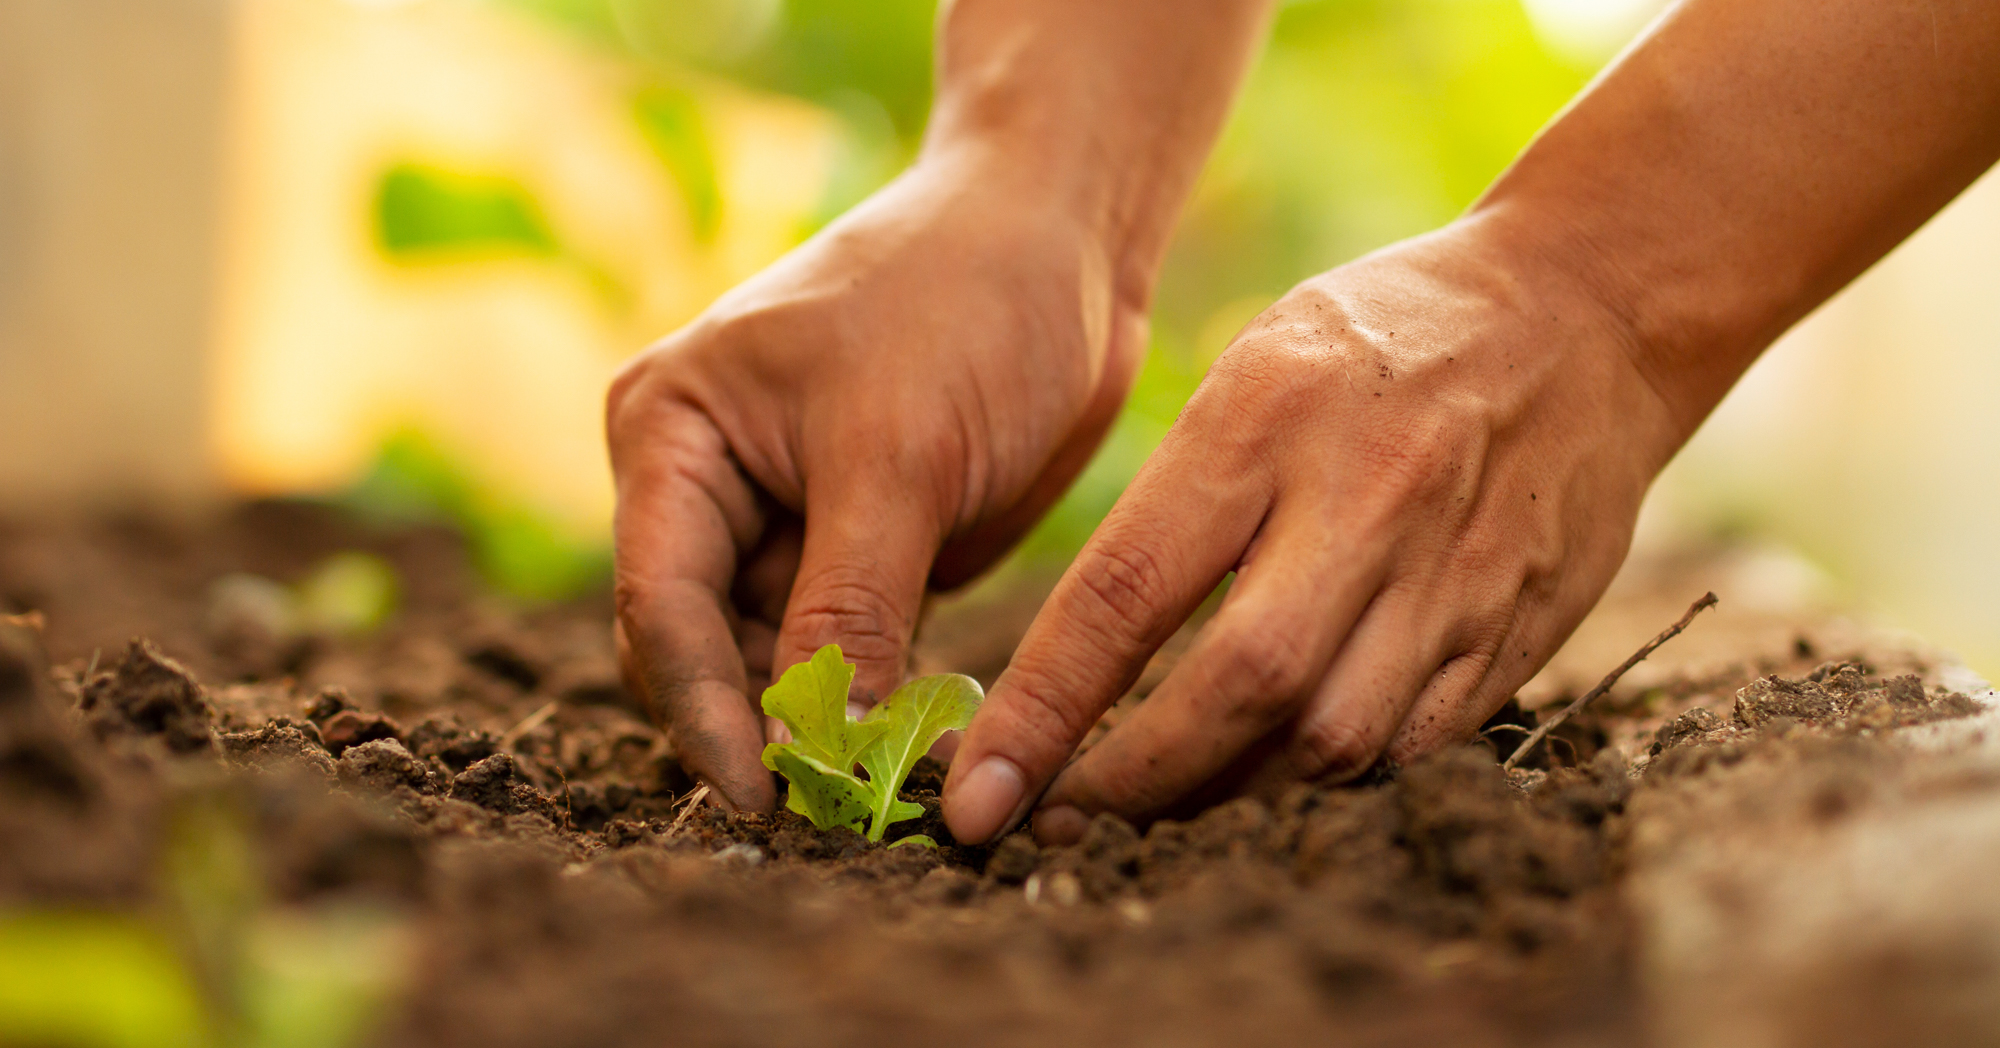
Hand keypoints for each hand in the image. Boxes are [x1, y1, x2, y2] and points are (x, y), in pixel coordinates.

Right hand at [607, 161, 1145, 811]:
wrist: (1065, 236)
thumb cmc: (966, 302)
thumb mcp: (900, 456)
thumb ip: (850, 608)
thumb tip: (824, 756)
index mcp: (670, 432)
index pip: (664, 603)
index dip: (707, 712)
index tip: (763, 804)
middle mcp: (703, 483)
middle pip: (703, 650)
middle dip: (765, 730)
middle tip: (834, 821)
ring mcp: (780, 522)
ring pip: (778, 664)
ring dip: (828, 728)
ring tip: (891, 794)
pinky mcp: (855, 550)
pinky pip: (846, 652)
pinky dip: (877, 700)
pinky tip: (920, 746)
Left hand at [942, 215, 1683, 843]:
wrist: (1587, 314)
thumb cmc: (1382, 339)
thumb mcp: (1256, 365)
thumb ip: (1182, 501)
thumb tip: (1086, 658)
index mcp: (1269, 419)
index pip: (1128, 591)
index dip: (1045, 709)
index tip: (979, 790)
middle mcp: (1367, 503)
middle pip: (1240, 688)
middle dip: (1136, 782)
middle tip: (1062, 822)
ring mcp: (1454, 575)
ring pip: (1330, 742)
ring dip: (1228, 797)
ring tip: (1157, 811)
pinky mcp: (1516, 629)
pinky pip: (1413, 749)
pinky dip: (1328, 783)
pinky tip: (1273, 782)